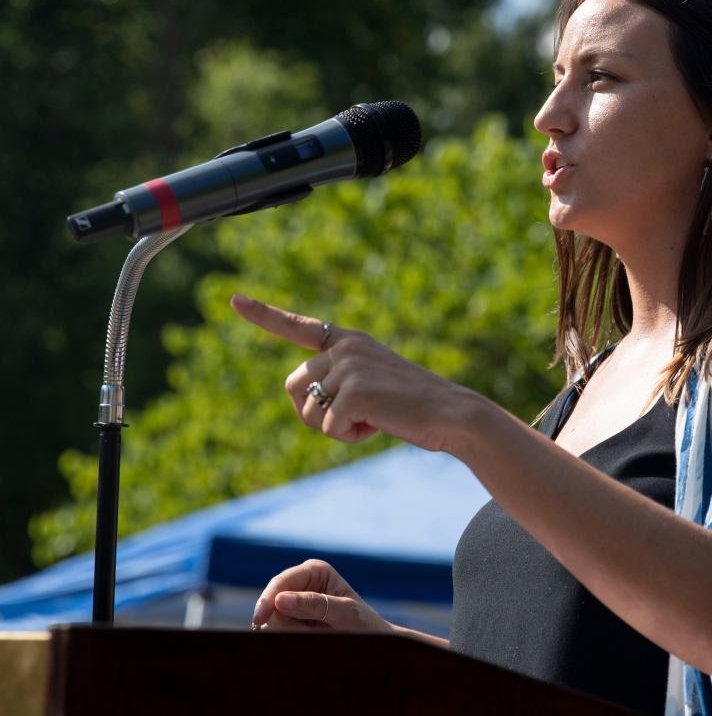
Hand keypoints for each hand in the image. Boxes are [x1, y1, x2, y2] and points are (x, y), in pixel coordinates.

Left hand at [230, 293, 475, 451]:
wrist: (451, 413)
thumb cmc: (412, 405)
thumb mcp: (372, 383)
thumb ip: (339, 381)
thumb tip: (304, 400)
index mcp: (349, 341)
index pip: (299, 326)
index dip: (264, 314)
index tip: (235, 300)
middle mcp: (345, 347)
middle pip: (294, 386)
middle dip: (314, 412)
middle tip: (352, 418)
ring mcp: (349, 366)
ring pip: (310, 412)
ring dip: (335, 427)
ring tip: (373, 418)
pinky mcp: (355, 390)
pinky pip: (329, 428)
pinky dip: (351, 436)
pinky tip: (379, 425)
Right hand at [251, 558, 393, 632]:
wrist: (372, 641)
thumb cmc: (364, 623)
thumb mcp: (345, 612)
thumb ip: (314, 604)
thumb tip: (280, 599)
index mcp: (314, 571)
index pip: (281, 582)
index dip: (268, 599)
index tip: (260, 619)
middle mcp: (301, 584)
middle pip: (272, 603)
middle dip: (285, 622)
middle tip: (310, 631)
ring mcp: (295, 604)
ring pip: (272, 620)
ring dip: (289, 632)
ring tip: (314, 633)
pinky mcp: (293, 621)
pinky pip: (277, 632)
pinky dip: (289, 637)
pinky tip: (307, 636)